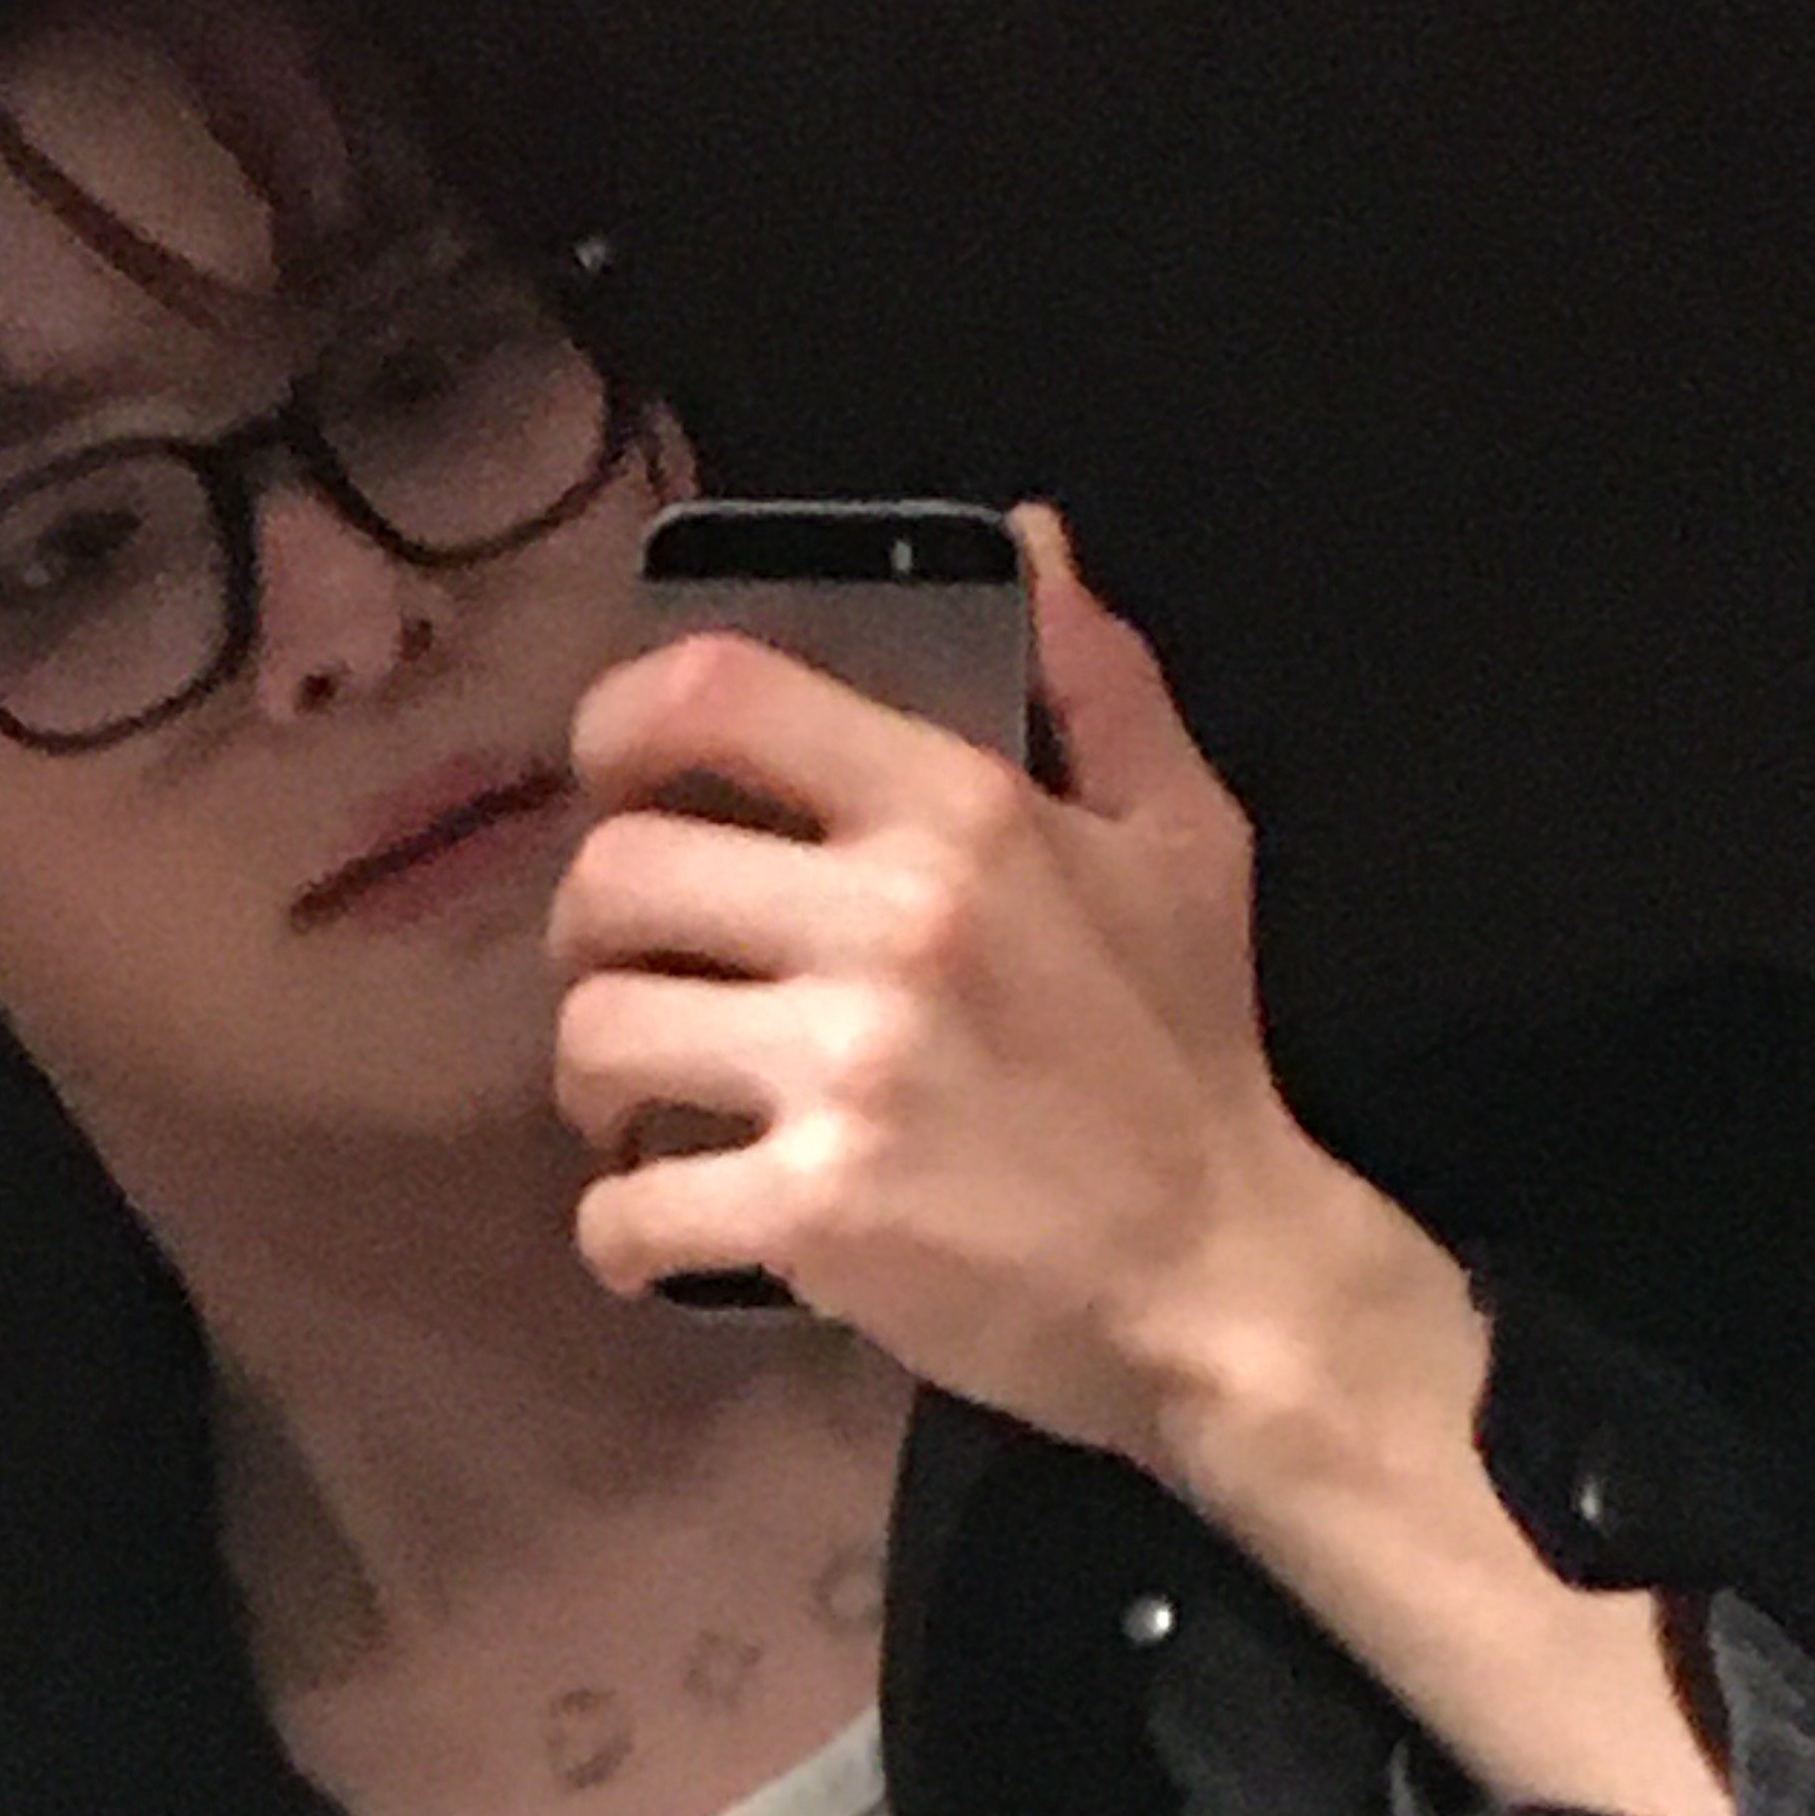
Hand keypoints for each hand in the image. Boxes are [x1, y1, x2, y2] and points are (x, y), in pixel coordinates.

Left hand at [546, 501, 1335, 1472]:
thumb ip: (1096, 684)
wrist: (1225, 1282)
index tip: (612, 779)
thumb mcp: (1180, 842)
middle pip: (615, 877)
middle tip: (636, 974)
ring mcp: (846, 1073)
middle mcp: (890, 923)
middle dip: (590, 933)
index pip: (716, 695)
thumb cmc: (1190, 1059)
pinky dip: (619, 1231)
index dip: (618, 725)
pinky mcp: (816, 1214)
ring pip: (596, 1035)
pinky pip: (628, 1206)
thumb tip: (1028, 533)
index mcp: (960, 811)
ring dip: (594, 1080)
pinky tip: (658, 1231)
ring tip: (645, 1104)